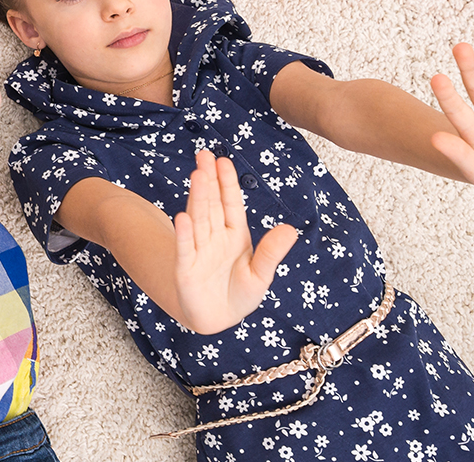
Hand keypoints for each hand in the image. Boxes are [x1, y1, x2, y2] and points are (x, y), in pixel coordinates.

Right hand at [171, 151, 296, 334]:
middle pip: (212, 205)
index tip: (222, 161)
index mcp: (234, 235)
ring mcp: (198, 251)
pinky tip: (182, 217)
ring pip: (200, 220)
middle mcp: (214, 238)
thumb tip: (290, 229)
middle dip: (209, 181)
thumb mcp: (261, 274)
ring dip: (198, 198)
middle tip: (204, 156)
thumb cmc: (241, 293)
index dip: (226, 183)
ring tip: (198, 176)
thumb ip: (272, 252)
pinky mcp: (186, 269)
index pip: (230, 204)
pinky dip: (185, 234)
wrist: (218, 318)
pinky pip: (186, 249)